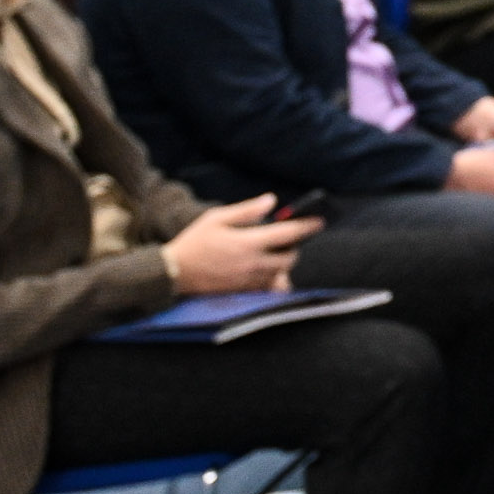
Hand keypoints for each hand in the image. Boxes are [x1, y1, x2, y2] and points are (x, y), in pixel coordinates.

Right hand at [164, 196, 313, 296]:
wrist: (174, 272)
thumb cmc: (195, 241)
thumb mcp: (217, 218)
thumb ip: (246, 210)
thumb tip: (272, 201)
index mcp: (247, 243)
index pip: (288, 234)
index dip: (306, 227)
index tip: (319, 221)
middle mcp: (252, 264)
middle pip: (289, 258)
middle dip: (294, 247)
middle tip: (288, 239)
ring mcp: (248, 281)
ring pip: (281, 274)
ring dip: (283, 264)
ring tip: (274, 254)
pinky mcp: (242, 292)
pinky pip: (268, 289)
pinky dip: (273, 280)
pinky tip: (266, 271)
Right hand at [444, 145, 493, 198]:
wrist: (446, 175)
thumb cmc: (472, 163)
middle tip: (487, 169)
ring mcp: (488, 203)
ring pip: (492, 194)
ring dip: (488, 186)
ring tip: (476, 174)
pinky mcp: (475, 205)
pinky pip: (481, 198)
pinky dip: (477, 191)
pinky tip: (468, 182)